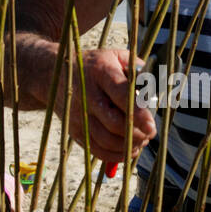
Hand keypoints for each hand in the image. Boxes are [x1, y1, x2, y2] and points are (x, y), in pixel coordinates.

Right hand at [67, 48, 155, 164]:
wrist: (55, 75)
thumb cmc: (95, 66)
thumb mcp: (115, 56)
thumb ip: (137, 68)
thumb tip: (155, 87)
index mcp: (100, 72)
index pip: (121, 95)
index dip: (138, 113)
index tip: (152, 126)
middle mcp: (87, 94)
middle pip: (114, 123)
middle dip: (136, 133)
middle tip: (150, 133)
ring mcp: (79, 115)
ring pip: (106, 140)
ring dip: (128, 145)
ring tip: (141, 140)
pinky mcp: (75, 130)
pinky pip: (97, 150)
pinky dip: (116, 155)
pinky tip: (128, 149)